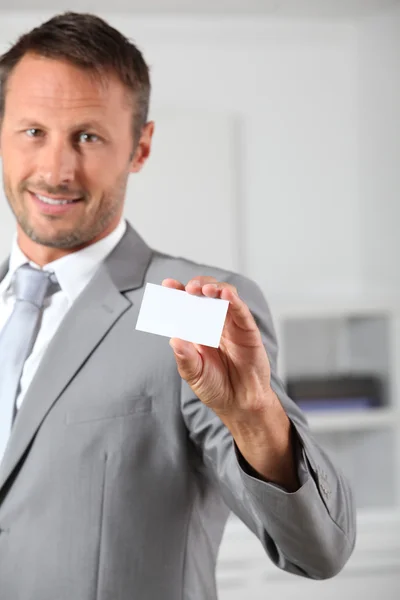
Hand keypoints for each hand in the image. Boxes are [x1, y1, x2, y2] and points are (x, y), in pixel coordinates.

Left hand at [162, 276, 272, 419]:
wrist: (240, 404)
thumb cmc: (216, 387)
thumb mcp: (194, 375)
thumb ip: (185, 359)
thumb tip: (174, 339)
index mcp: (197, 329)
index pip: (187, 305)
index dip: (178, 293)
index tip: (168, 285)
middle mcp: (214, 323)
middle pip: (207, 294)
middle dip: (197, 286)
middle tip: (189, 289)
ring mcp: (232, 325)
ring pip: (226, 296)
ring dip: (215, 288)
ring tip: (204, 290)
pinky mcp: (248, 331)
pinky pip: (242, 312)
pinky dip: (235, 301)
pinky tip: (226, 295)